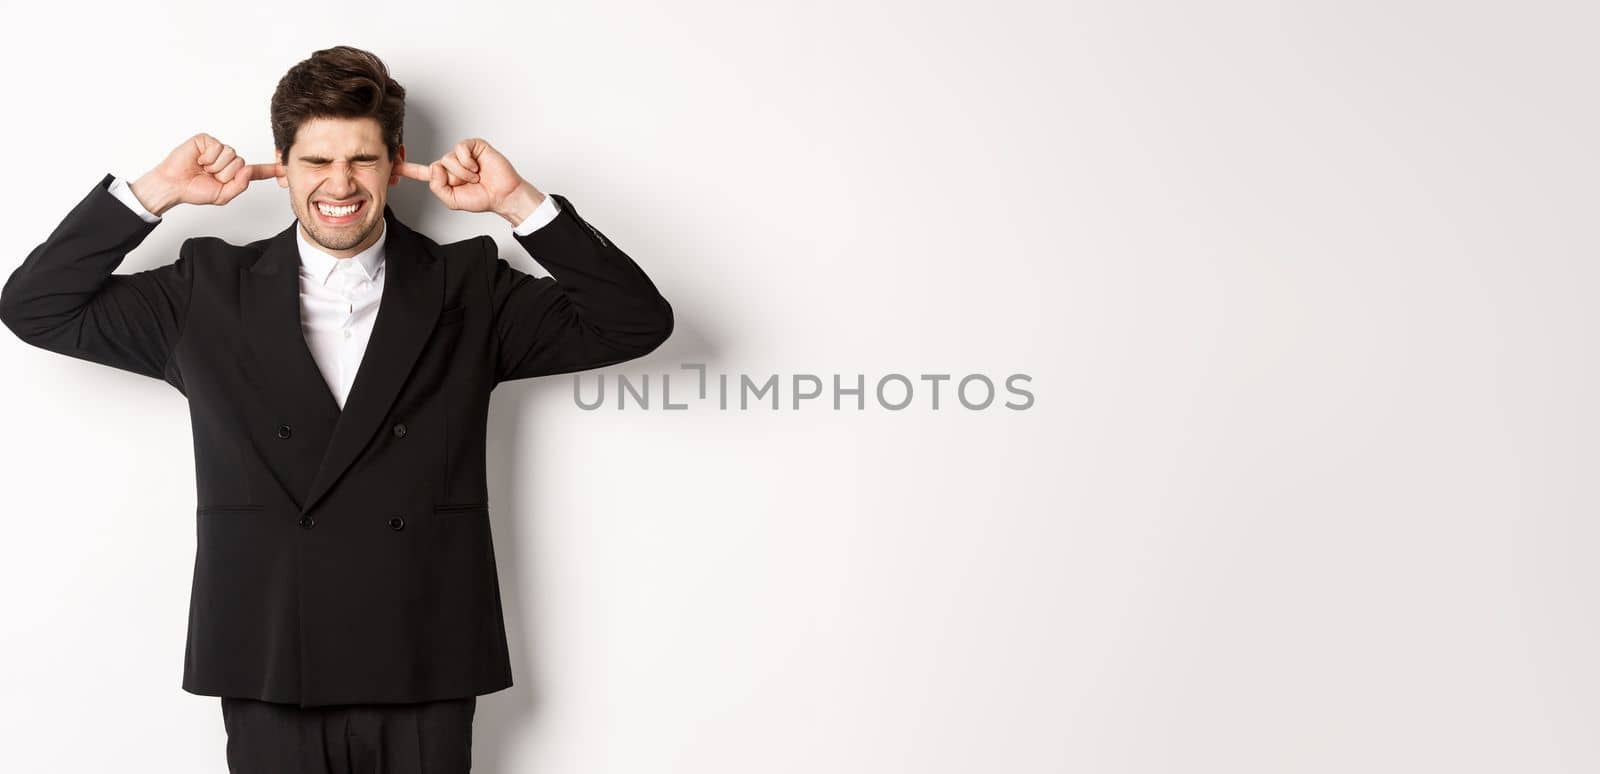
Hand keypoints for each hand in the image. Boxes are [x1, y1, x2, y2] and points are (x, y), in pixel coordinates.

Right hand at [131, 133, 279, 215]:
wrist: (173, 185)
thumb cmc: (194, 190)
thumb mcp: (223, 196)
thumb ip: (239, 186)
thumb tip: (247, 170)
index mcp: (233, 173)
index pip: (256, 171)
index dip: (271, 170)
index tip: (285, 168)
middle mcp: (227, 159)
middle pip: (241, 163)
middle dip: (224, 174)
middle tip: (208, 176)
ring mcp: (217, 149)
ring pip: (231, 155)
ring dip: (215, 166)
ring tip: (202, 168)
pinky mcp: (206, 141)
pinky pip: (217, 148)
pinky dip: (208, 157)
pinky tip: (198, 160)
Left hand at [398, 138, 544, 223]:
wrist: (503, 195)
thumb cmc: (482, 198)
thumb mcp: (453, 201)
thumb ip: (438, 188)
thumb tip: (436, 167)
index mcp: (444, 177)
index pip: (421, 172)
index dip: (406, 169)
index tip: (392, 166)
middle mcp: (451, 163)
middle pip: (437, 166)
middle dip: (453, 179)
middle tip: (468, 183)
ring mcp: (462, 154)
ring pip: (448, 158)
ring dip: (463, 172)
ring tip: (476, 176)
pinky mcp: (473, 146)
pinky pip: (460, 149)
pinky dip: (468, 161)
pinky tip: (477, 167)